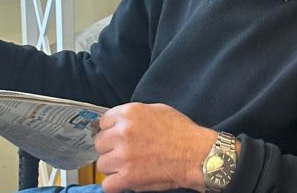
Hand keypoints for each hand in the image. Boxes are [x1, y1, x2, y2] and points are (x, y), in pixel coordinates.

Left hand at [95, 102, 216, 192]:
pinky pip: (107, 185)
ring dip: (112, 166)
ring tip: (127, 166)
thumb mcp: (156, 110)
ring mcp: (124, 156)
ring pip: (102, 163)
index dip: (111, 129)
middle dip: (110, 147)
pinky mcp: (128, 177)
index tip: (117, 135)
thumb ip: (133, 115)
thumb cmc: (181, 132)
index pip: (103, 122)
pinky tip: (124, 179)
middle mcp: (123, 133)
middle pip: (100, 143)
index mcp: (129, 113)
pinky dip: (115, 184)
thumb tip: (119, 122)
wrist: (196, 154)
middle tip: (124, 151)